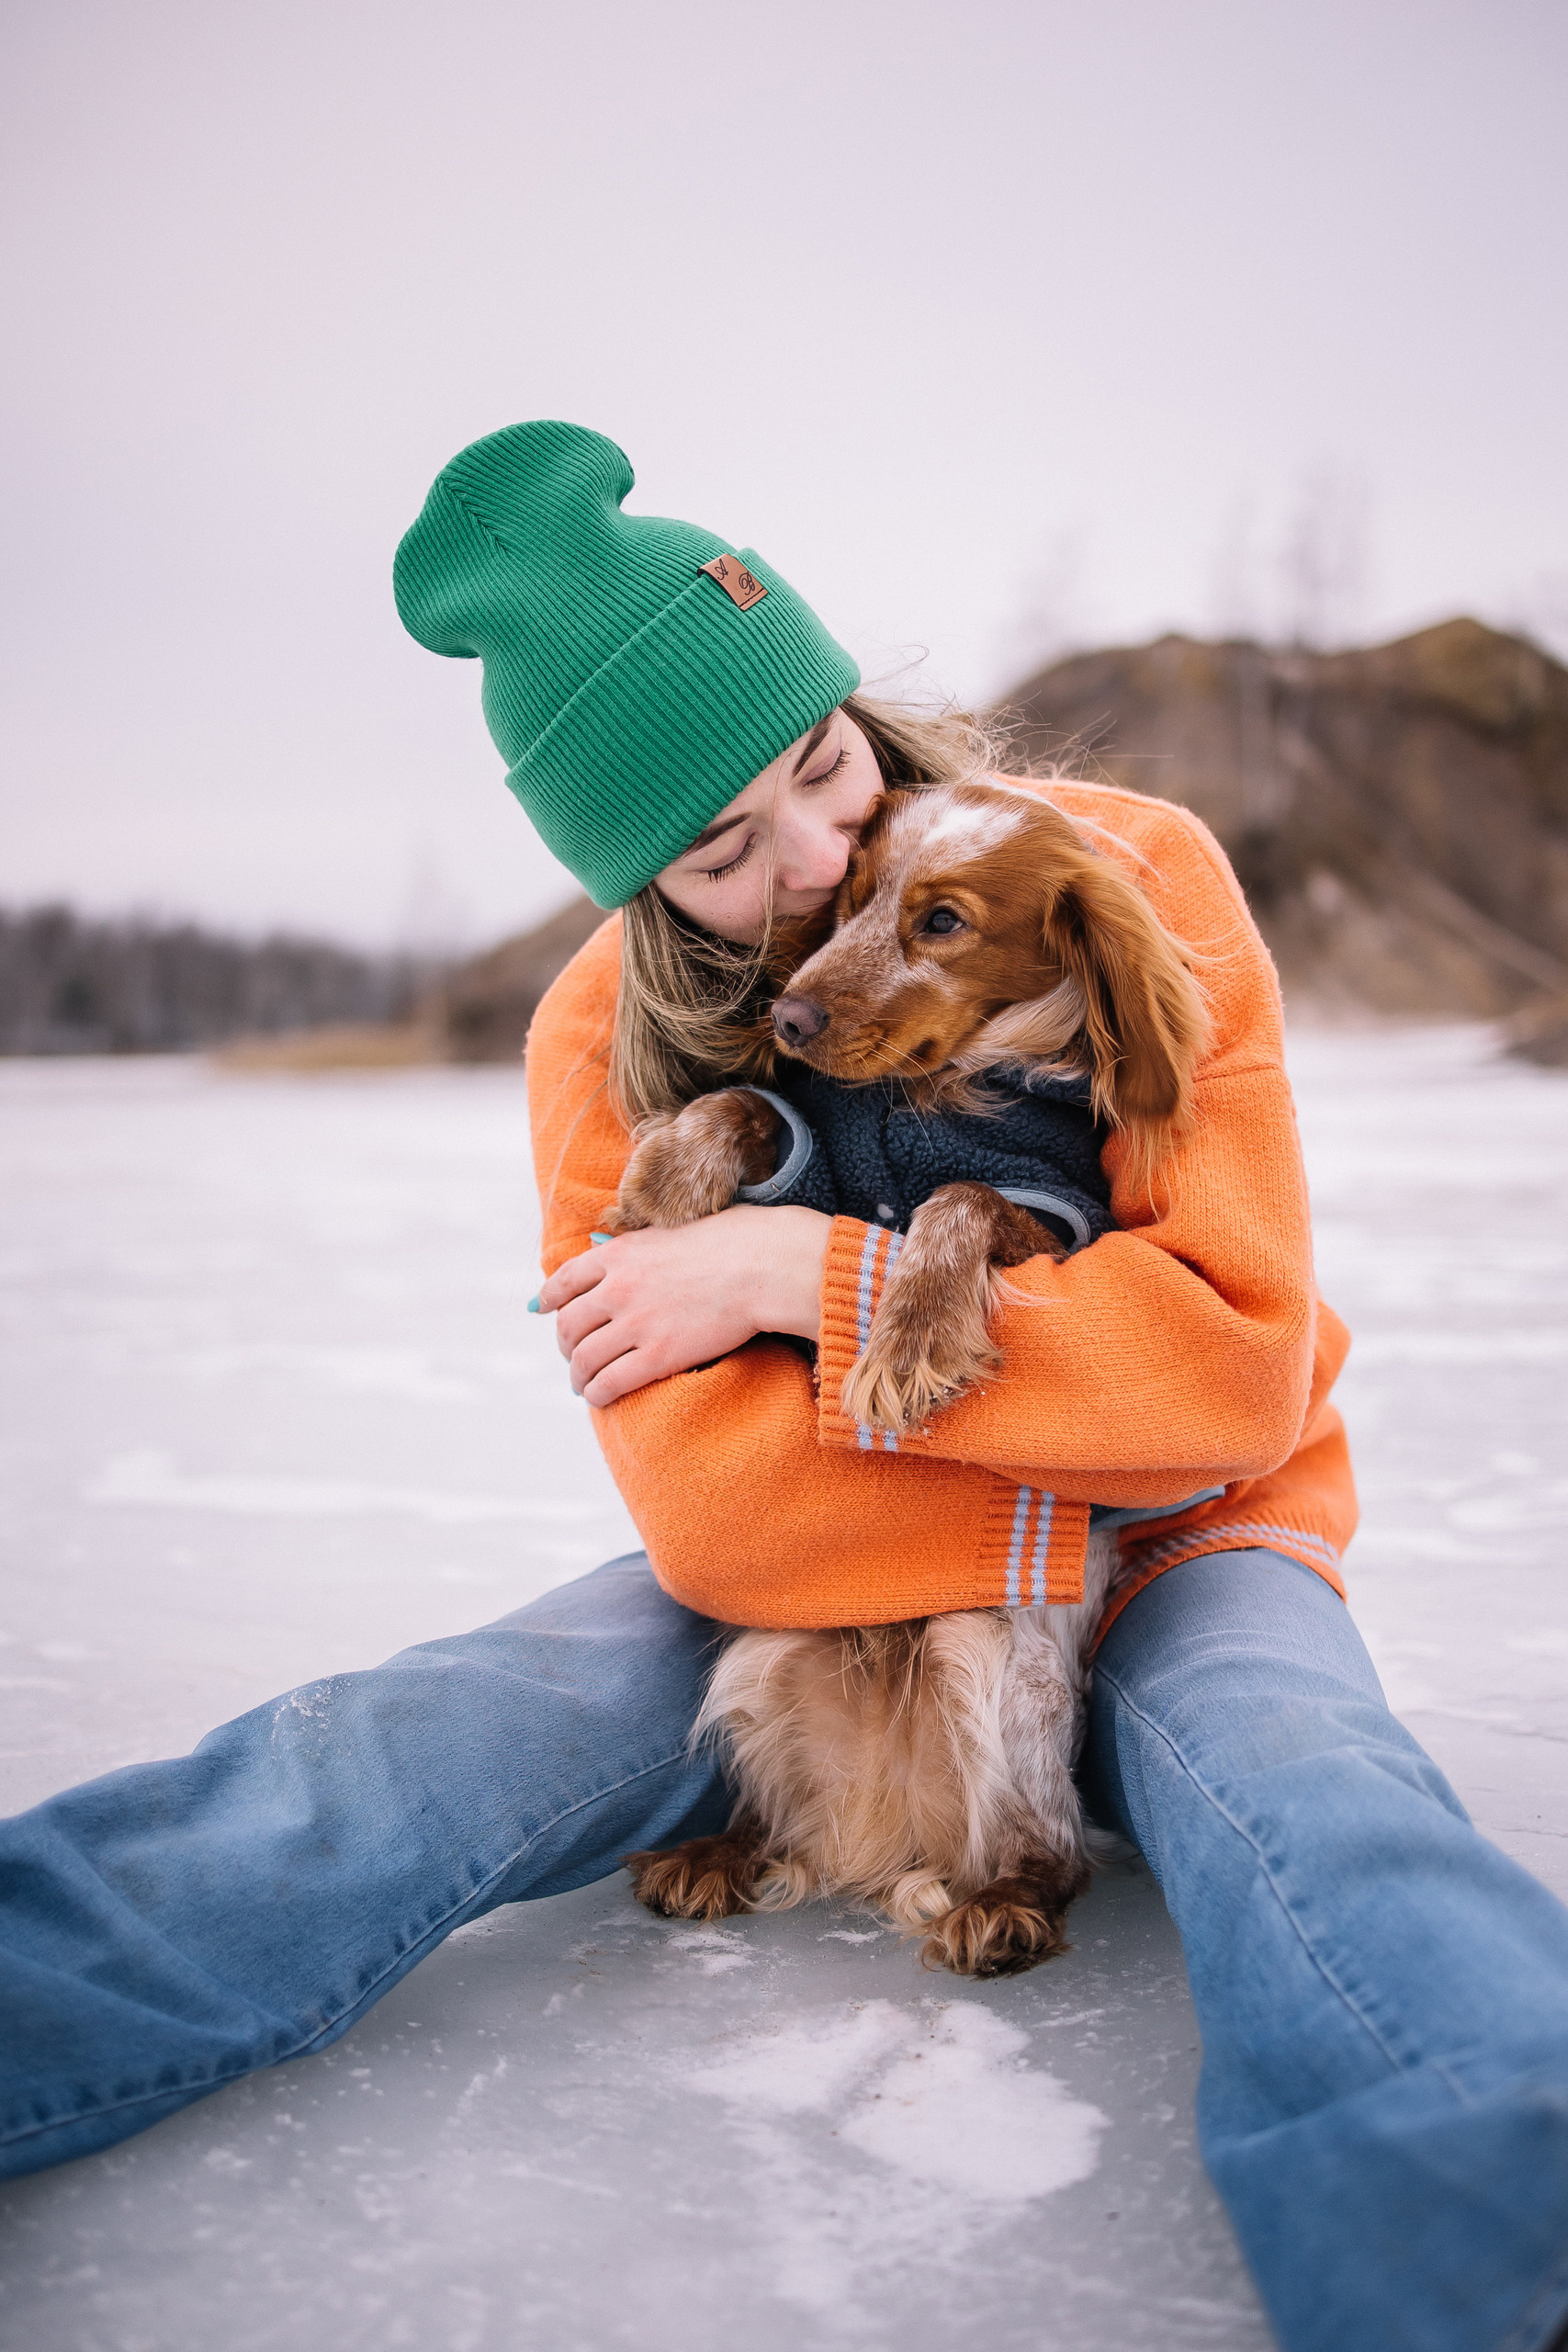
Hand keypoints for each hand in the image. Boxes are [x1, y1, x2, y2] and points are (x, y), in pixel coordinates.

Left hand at [535, 1205, 832, 1406]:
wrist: (763, 1265)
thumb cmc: (732, 1242)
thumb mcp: (671, 1232)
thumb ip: (640, 1247)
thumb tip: (621, 1253)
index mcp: (619, 1253)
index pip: (564, 1279)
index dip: (547, 1299)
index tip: (540, 1310)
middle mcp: (617, 1287)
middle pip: (568, 1324)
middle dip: (565, 1344)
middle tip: (572, 1355)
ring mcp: (635, 1323)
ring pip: (583, 1359)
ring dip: (577, 1375)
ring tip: (583, 1384)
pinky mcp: (657, 1355)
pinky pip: (609, 1382)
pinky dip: (597, 1393)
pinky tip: (599, 1398)